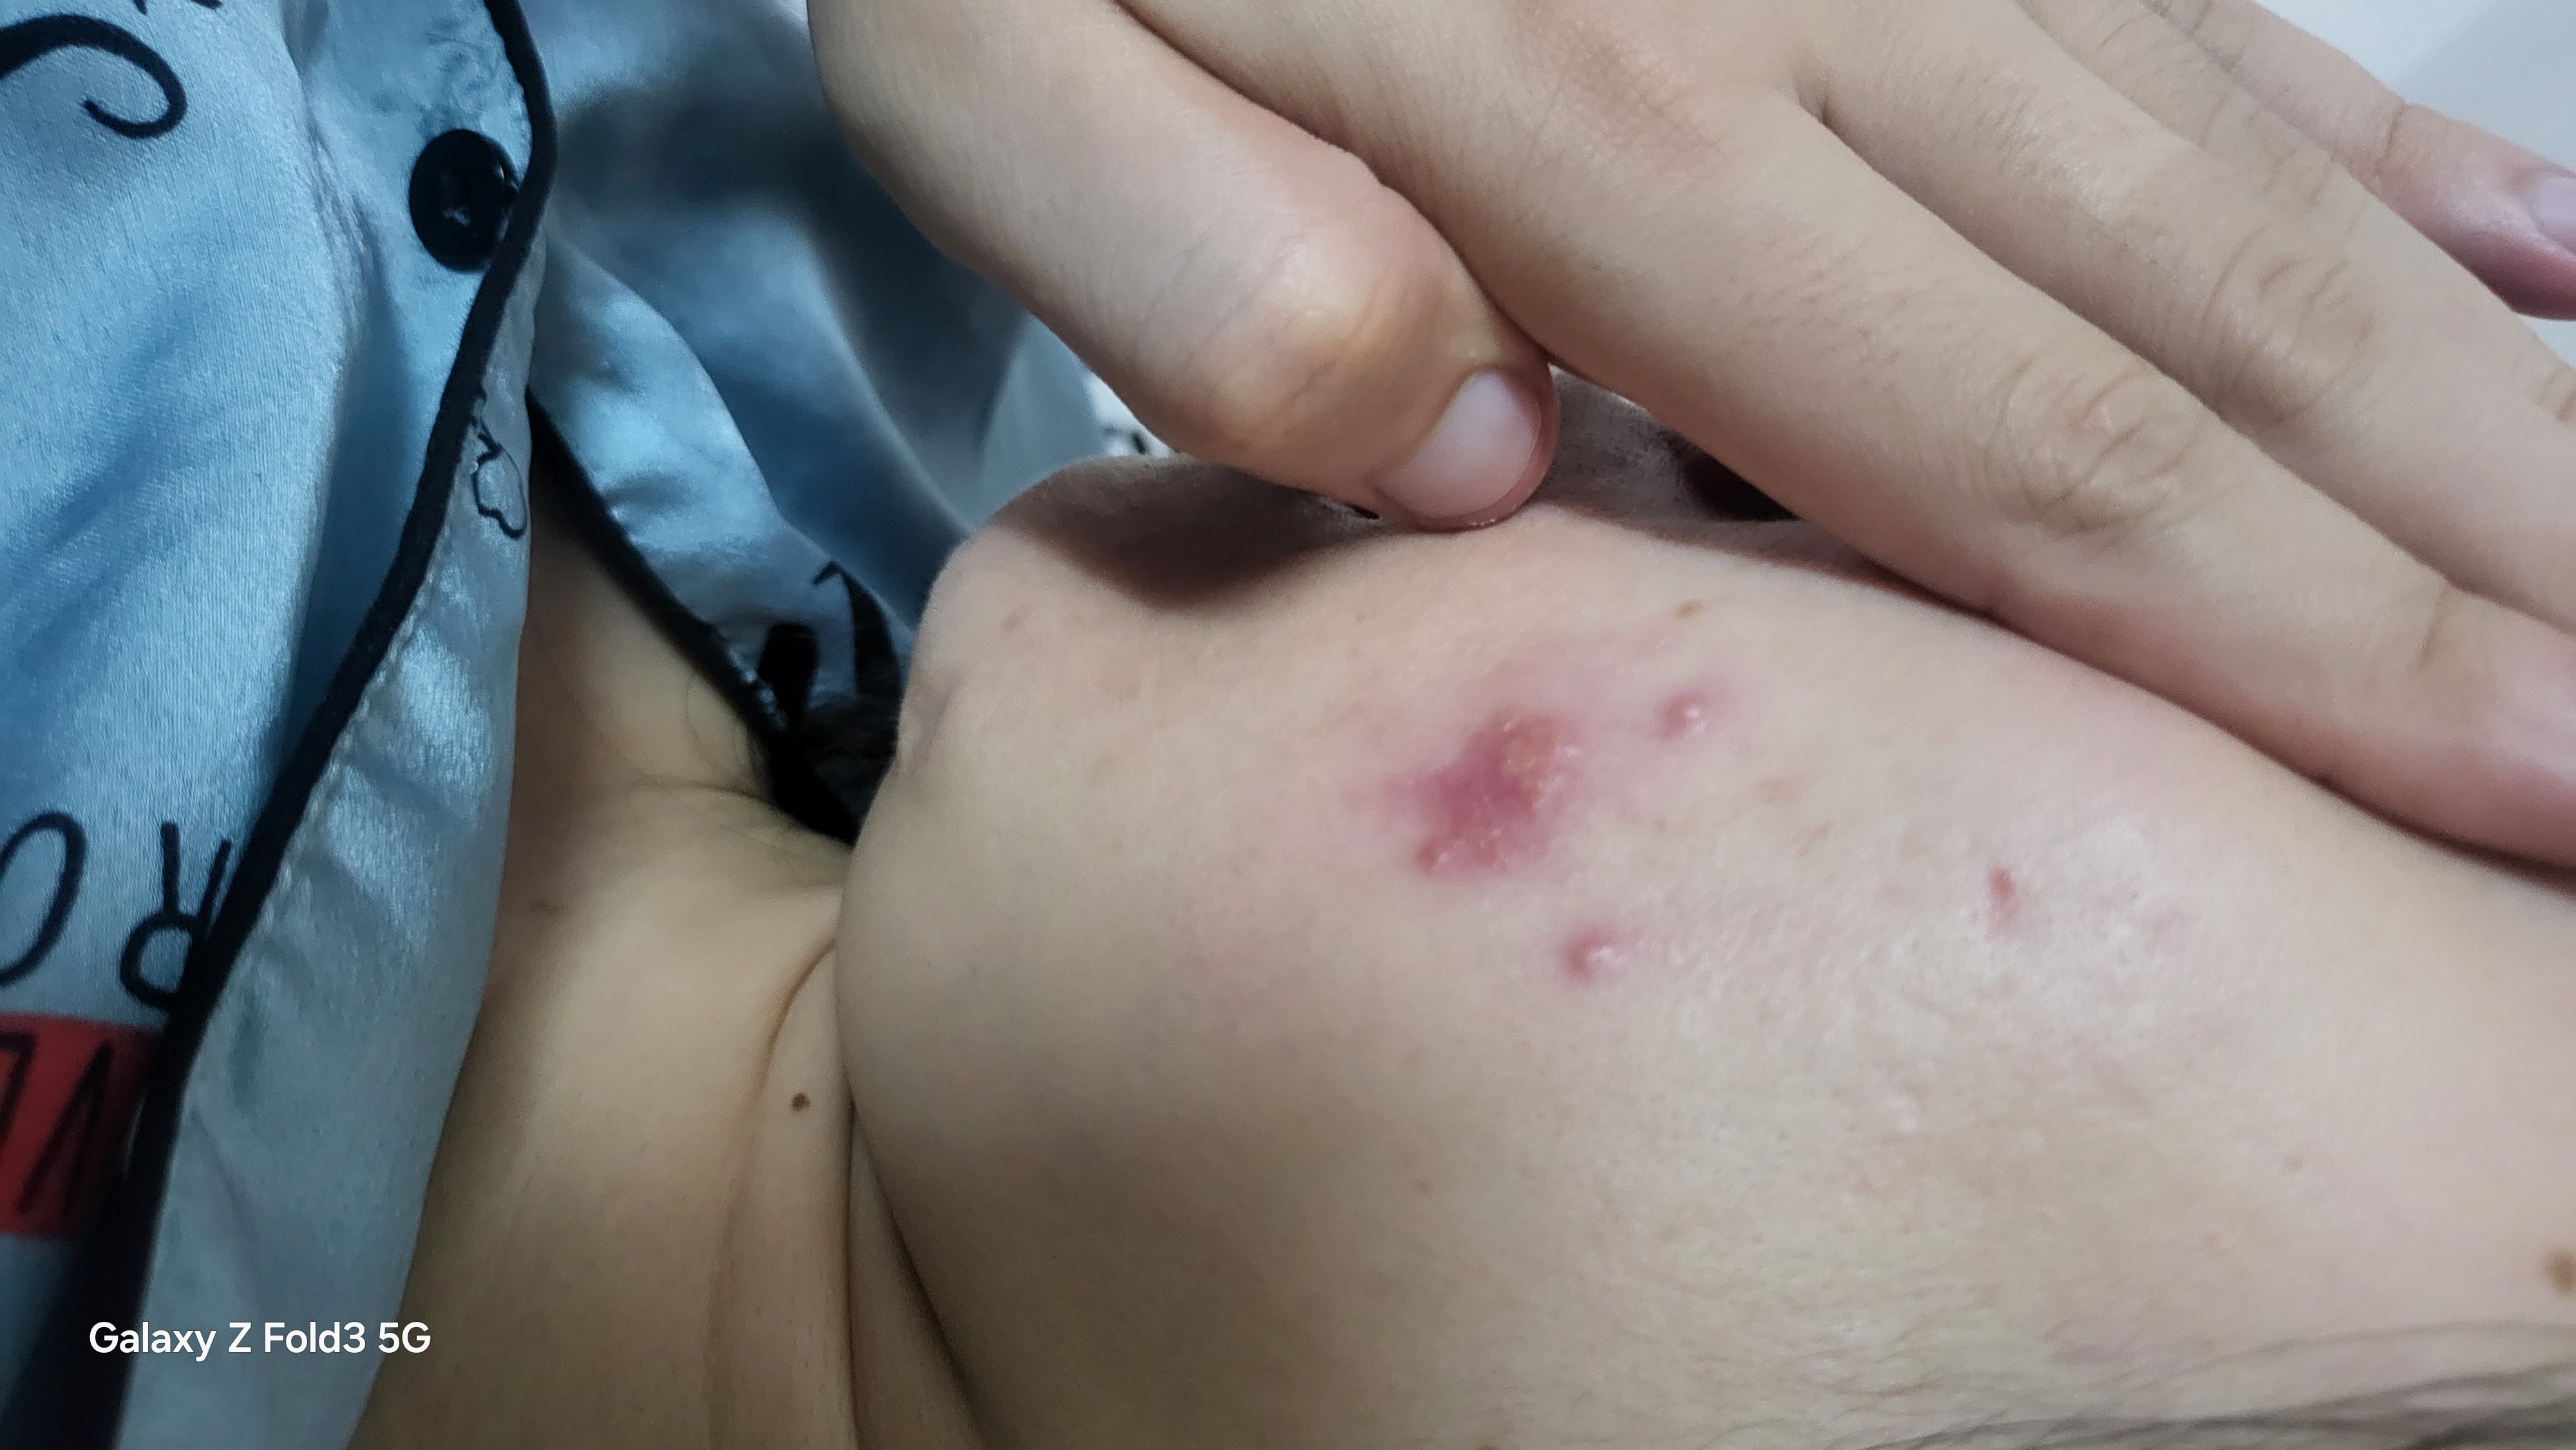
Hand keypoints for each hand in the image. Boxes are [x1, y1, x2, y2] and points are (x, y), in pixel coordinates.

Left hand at [812, 0, 2575, 865]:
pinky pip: (2214, 30)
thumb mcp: (990, 86)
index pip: (2017, 460)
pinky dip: (2399, 164)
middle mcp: (1825, 19)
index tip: (2522, 809)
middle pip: (2208, 345)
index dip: (2298, 658)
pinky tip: (2555, 258)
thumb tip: (1471, 459)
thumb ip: (1203, 282)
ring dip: (2480, 396)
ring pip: (2259, 191)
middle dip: (2465, 567)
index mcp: (1598, 129)